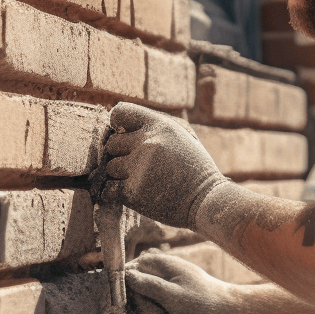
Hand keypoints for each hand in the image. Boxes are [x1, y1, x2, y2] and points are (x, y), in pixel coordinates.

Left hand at [102, 103, 228, 229]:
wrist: (206, 200)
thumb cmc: (193, 168)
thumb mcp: (183, 135)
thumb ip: (155, 126)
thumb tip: (119, 126)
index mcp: (160, 126)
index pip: (120, 113)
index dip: (118, 125)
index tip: (125, 136)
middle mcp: (147, 143)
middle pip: (111, 144)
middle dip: (121, 155)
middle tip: (139, 165)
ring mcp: (138, 167)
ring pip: (110, 168)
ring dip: (120, 176)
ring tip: (143, 180)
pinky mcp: (132, 191)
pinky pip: (108, 189)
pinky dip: (116, 194)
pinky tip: (134, 193)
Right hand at [126, 251, 241, 313]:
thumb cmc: (202, 302)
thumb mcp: (172, 295)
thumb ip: (148, 285)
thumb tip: (125, 274)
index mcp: (164, 264)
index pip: (134, 267)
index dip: (126, 284)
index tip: (125, 302)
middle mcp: (165, 273)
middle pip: (138, 287)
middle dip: (142, 306)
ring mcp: (168, 287)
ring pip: (146, 301)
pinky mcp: (172, 300)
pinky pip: (157, 310)